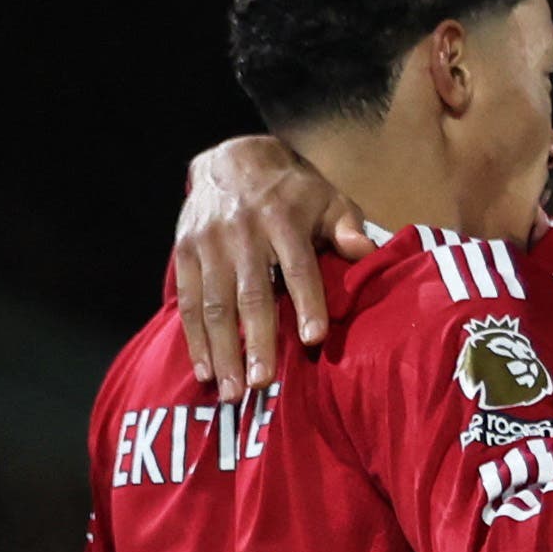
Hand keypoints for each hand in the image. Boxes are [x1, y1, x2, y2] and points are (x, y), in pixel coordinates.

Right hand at [173, 136, 373, 401]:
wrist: (230, 160)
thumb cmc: (291, 192)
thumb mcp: (326, 198)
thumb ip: (346, 226)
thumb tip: (367, 252)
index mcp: (283, 220)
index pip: (298, 266)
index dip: (307, 301)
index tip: (315, 338)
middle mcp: (242, 233)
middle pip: (251, 294)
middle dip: (256, 341)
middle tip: (263, 383)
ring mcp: (209, 244)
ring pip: (214, 305)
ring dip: (222, 351)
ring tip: (233, 391)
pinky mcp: (185, 253)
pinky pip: (188, 302)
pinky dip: (195, 339)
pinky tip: (205, 371)